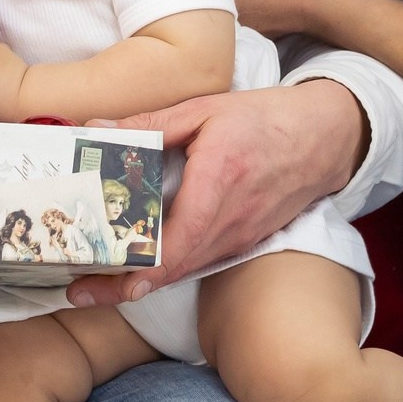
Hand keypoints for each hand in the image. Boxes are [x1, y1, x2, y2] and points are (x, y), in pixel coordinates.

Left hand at [64, 81, 364, 305]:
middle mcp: (230, 221)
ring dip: (141, 281)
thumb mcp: (204, 110)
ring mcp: (240, 237)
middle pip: (171, 270)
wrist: (324, 137)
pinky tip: (139, 263)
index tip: (97, 281)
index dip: (135, 271)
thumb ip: (148, 125)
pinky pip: (200, 261)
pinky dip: (167, 268)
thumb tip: (94, 129)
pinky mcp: (244, 241)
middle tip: (78, 291)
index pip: (174, 244)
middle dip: (121, 287)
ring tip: (97, 282)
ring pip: (184, 270)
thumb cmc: (264, 119)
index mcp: (217, 183)